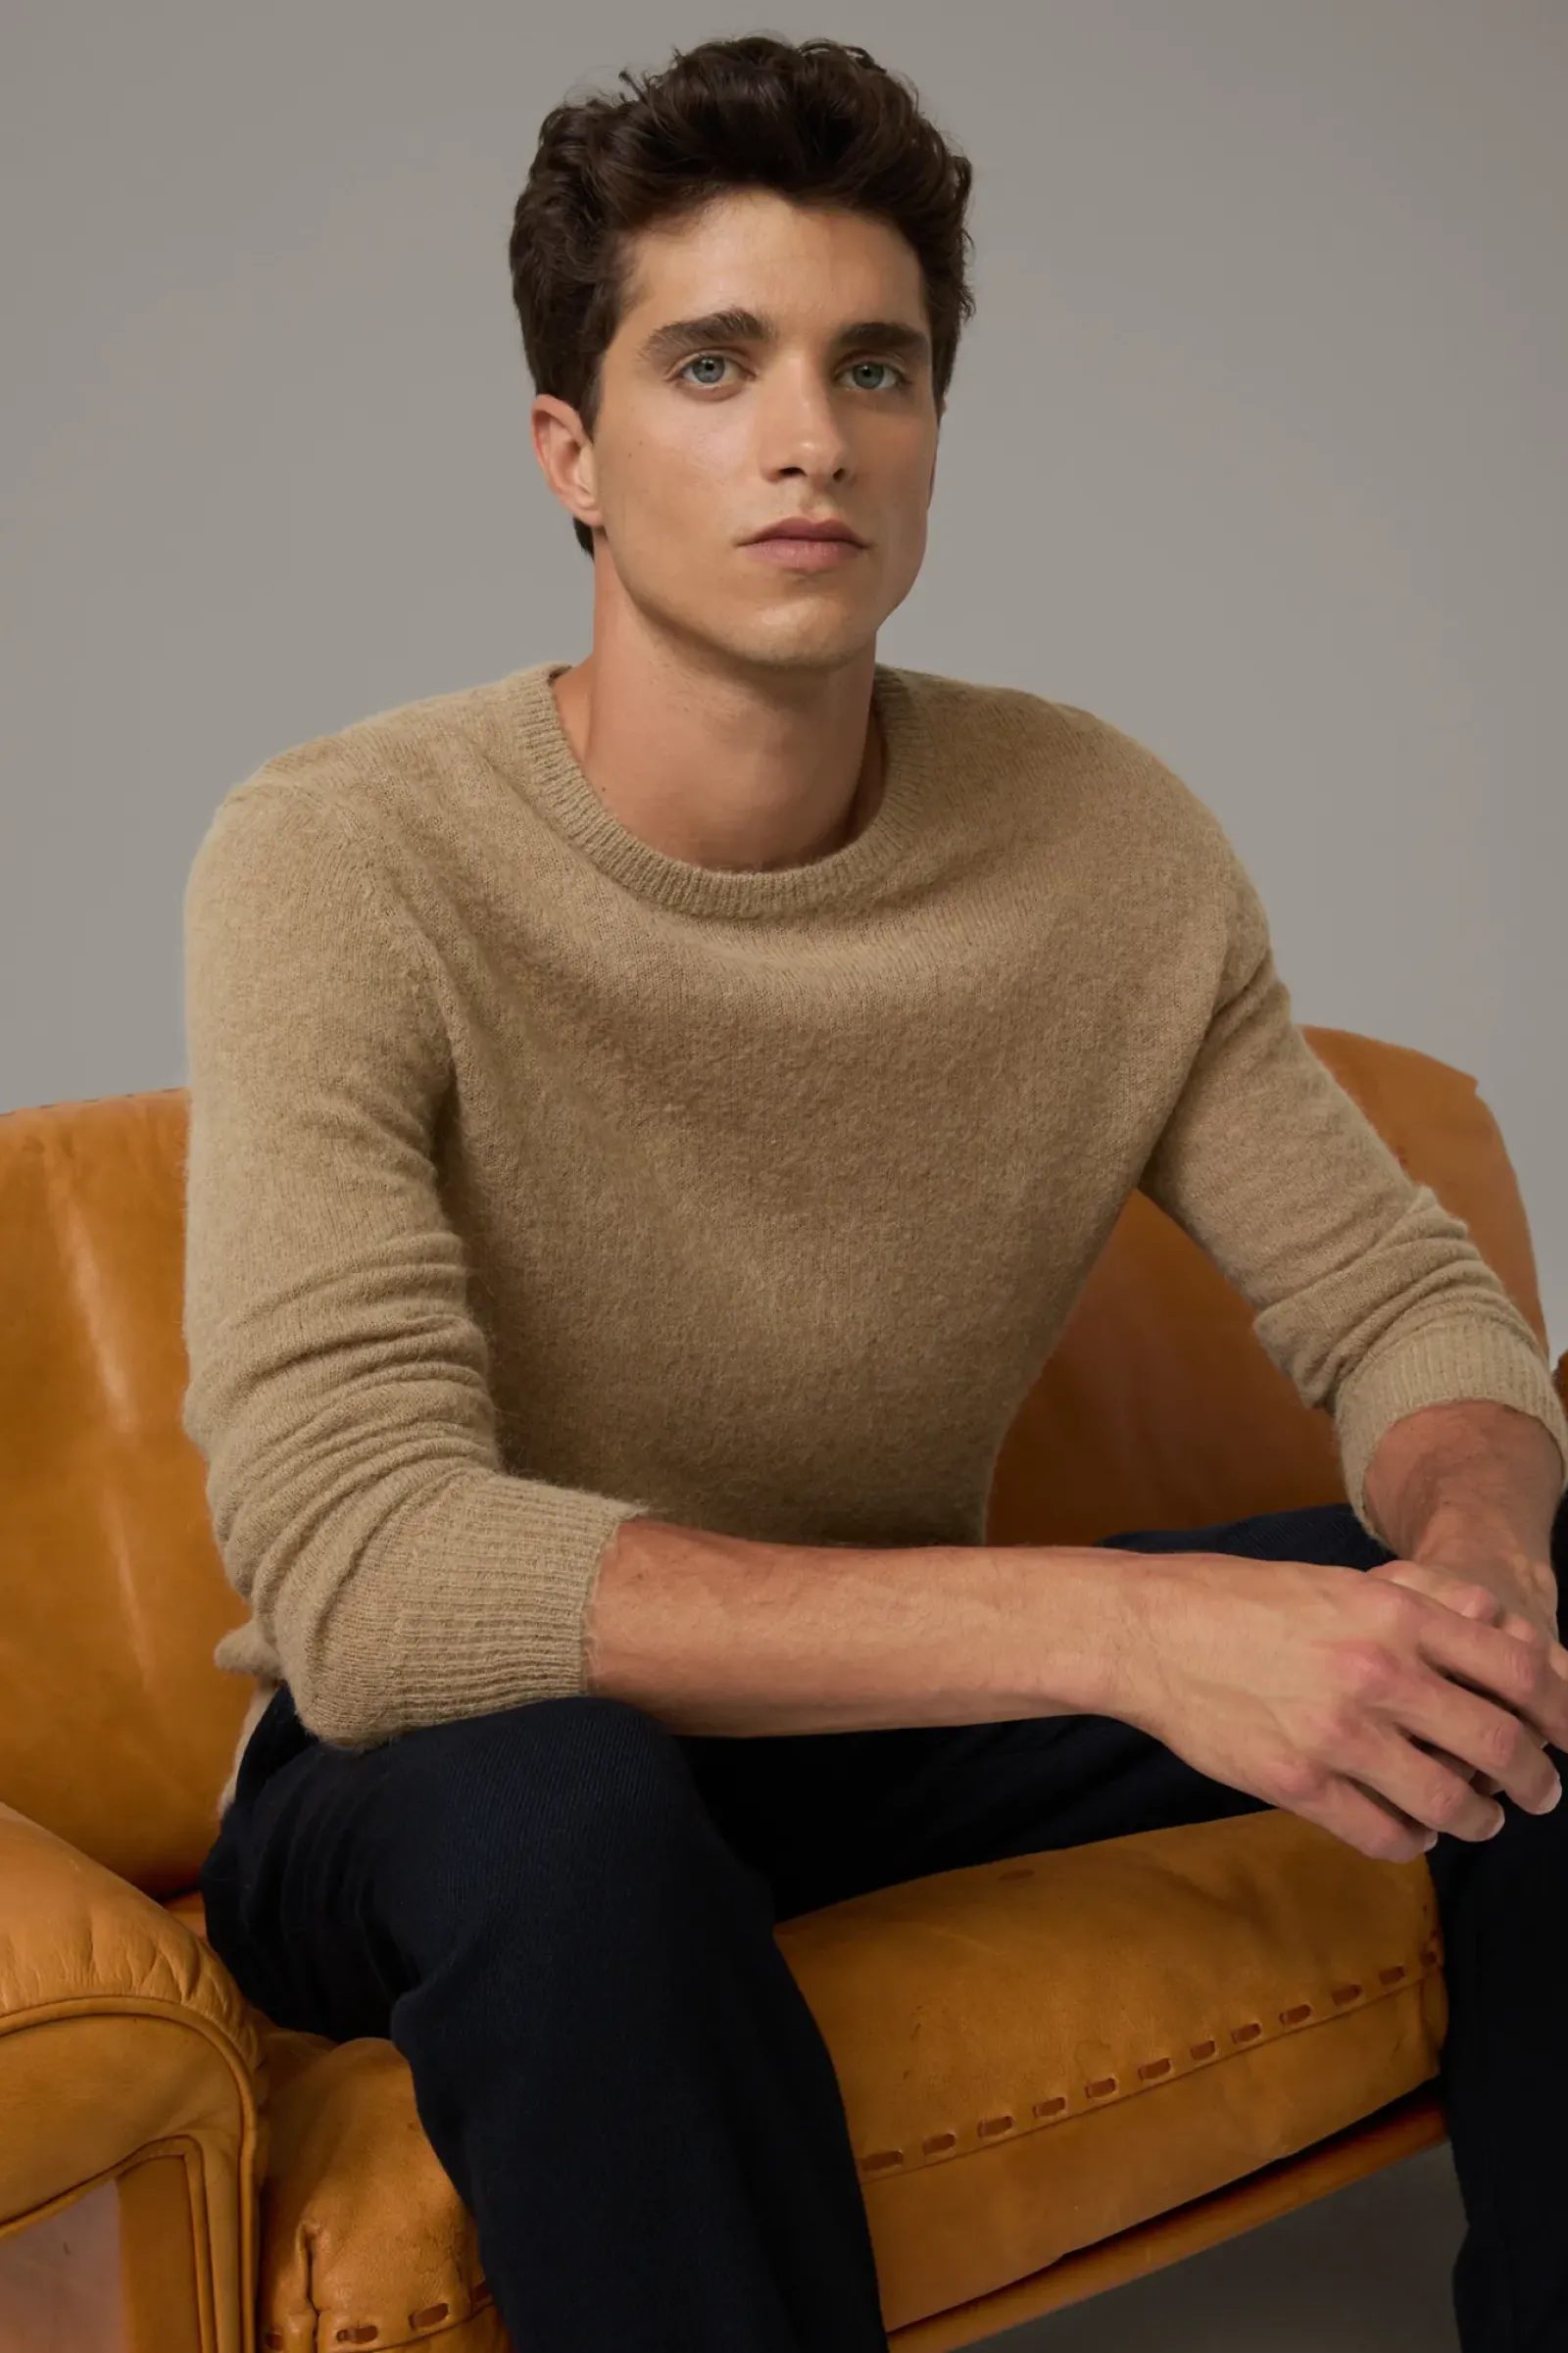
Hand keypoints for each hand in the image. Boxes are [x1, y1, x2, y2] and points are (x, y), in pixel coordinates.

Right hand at [1115, 1548, 1567, 1864]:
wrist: (1152, 1631)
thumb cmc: (1246, 1601)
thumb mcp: (1341, 1582)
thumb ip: (1424, 1601)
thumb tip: (1499, 1624)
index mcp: (1393, 1615)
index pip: (1518, 1670)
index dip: (1561, 1710)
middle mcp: (1376, 1673)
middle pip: (1498, 1744)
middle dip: (1536, 1781)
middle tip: (1540, 1793)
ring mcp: (1336, 1733)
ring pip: (1449, 1802)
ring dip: (1480, 1819)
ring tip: (1481, 1819)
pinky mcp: (1297, 1783)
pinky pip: (1385, 1834)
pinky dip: (1414, 1841)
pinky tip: (1413, 1829)